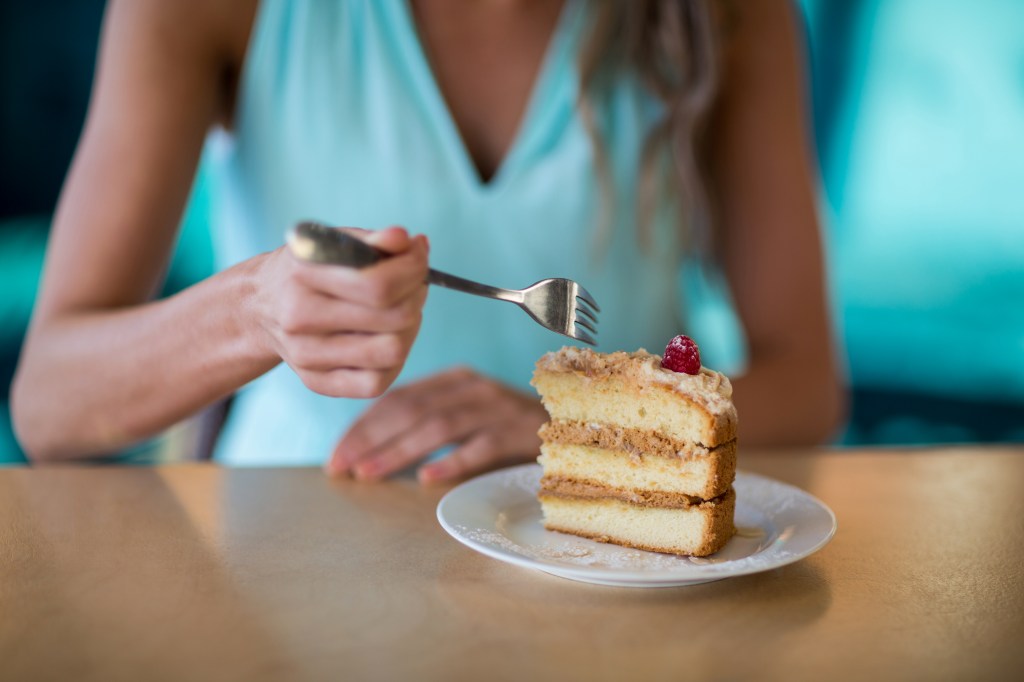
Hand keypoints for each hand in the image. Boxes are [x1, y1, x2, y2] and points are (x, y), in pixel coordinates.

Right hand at [253, 226, 428, 397]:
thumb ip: (371, 240)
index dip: (413, 269)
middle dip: (416, 296)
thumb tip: (406, 241)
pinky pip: (376, 383)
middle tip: (413, 284)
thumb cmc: (308, 270)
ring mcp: (306, 356)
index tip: (419, 254)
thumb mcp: (332, 243)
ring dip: (410, 329)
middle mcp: (299, 318)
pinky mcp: (316, 382)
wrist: (259, 307)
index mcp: (303, 275)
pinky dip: (394, 361)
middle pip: (393, 319)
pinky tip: (386, 338)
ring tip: (401, 311)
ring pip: (392, 352)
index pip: (378, 284)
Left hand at [326, 367, 547, 482]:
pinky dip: (452, 462)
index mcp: (455, 380)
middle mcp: (472, 388)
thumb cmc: (510, 430)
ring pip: (437, 426)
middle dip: (370, 438)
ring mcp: (496, 408)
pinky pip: (480, 447)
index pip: (398, 397)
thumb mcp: (468, 417)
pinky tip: (427, 478)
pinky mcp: (517, 433)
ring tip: (369, 474)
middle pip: (411, 409)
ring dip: (399, 451)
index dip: (363, 425)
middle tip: (341, 466)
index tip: (337, 454)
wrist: (574, 427)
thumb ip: (429, 424)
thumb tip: (371, 453)